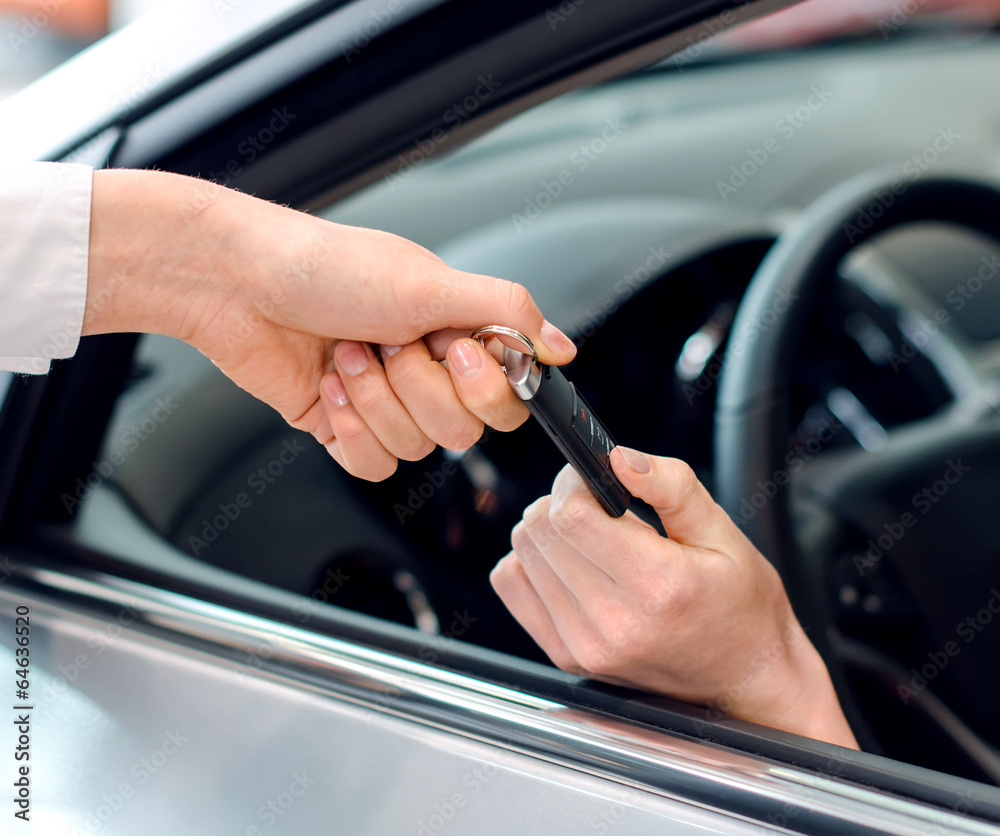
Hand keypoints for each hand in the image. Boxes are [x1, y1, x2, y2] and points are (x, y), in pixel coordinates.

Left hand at [83, 170, 575, 478]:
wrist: (238, 283)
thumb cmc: (326, 267)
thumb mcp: (429, 281)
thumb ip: (507, 311)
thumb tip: (561, 349)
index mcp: (457, 331)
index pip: (509, 398)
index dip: (484, 388)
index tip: (452, 350)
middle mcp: (427, 370)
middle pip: (463, 431)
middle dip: (418, 390)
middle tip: (386, 343)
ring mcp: (387, 402)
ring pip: (416, 448)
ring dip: (375, 401)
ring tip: (345, 354)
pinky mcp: (346, 427)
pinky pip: (373, 466)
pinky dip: (352, 432)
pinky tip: (329, 390)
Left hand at [491, 447, 857, 747]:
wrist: (744, 680)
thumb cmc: (741, 608)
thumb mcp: (723, 534)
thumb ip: (672, 486)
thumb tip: (619, 458)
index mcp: (657, 585)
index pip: (570, 516)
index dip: (574, 481)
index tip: (595, 478)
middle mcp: (614, 622)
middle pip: (538, 531)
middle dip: (562, 502)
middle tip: (599, 508)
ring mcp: (585, 646)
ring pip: (520, 555)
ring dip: (547, 533)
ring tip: (592, 539)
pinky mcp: (566, 657)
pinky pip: (512, 587)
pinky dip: (532, 565)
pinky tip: (570, 566)